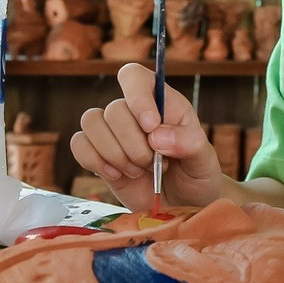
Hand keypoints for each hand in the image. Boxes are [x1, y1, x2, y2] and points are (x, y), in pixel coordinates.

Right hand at [71, 63, 227, 213]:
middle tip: (154, 165)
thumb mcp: (204, 159)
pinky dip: (95, 161)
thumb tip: (156, 136)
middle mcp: (133, 112)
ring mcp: (113, 133)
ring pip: (91, 123)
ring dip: (114, 153)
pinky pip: (79, 144)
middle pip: (113, 110)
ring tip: (138, 171)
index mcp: (161, 101)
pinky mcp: (98, 154)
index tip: (151, 127)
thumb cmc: (195, 175)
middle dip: (133, 145)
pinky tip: (117, 175)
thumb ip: (188, 142)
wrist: (182, 205)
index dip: (137, 98)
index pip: (134, 77)